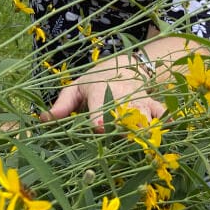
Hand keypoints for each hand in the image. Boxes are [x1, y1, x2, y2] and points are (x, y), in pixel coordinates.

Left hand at [40, 54, 165, 132]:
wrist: (125, 65)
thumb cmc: (95, 81)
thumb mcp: (76, 88)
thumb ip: (62, 104)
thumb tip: (43, 120)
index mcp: (99, 89)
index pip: (98, 103)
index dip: (98, 116)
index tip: (98, 127)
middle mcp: (120, 95)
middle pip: (123, 113)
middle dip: (123, 127)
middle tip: (123, 139)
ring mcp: (138, 100)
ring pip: (143, 115)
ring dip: (143, 129)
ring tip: (145, 144)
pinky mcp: (152, 103)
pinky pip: (161, 112)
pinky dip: (164, 121)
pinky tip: (166, 131)